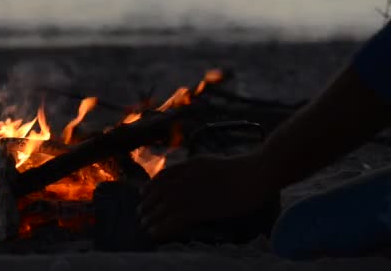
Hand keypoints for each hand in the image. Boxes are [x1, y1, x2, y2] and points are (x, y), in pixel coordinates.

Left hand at [137, 153, 275, 241]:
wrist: (257, 172)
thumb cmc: (244, 170)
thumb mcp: (216, 165)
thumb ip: (201, 171)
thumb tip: (192, 179)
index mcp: (192, 164)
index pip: (164, 175)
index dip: (151, 185)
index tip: (142, 192)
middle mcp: (188, 176)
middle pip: (160, 190)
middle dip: (148, 202)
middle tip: (140, 212)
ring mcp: (194, 191)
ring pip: (164, 205)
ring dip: (151, 216)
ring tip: (143, 224)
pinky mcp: (201, 207)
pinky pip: (175, 218)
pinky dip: (161, 226)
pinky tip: (153, 232)